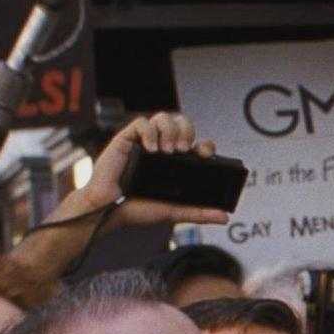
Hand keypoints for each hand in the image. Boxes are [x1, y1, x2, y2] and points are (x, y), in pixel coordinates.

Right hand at [68, 111, 229, 231]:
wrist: (109, 210)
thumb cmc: (138, 208)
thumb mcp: (174, 211)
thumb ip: (198, 212)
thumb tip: (225, 217)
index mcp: (176, 162)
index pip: (197, 143)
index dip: (205, 144)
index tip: (205, 154)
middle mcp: (162, 148)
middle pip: (182, 123)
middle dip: (187, 131)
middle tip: (182, 150)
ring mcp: (145, 142)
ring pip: (163, 117)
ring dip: (169, 130)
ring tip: (166, 151)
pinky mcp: (126, 138)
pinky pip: (141, 122)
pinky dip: (149, 131)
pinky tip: (150, 148)